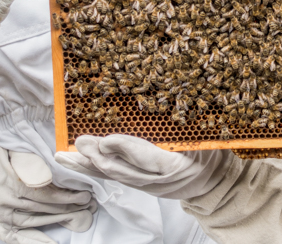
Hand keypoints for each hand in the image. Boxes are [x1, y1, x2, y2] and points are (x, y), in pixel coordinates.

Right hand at [0, 132, 94, 243]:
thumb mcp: (8, 150)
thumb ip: (29, 165)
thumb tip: (50, 180)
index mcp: (6, 183)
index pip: (44, 195)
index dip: (66, 197)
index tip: (84, 195)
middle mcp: (0, 203)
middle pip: (41, 210)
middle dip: (68, 209)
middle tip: (88, 206)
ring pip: (31, 223)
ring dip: (56, 222)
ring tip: (78, 219)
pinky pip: (13, 237)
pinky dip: (32, 242)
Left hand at [55, 135, 239, 200]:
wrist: (217, 185)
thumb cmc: (214, 155)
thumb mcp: (208, 138)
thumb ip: (190, 124)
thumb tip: (177, 96)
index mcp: (178, 166)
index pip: (148, 159)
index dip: (126, 149)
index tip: (107, 139)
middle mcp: (158, 181)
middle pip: (123, 171)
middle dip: (98, 157)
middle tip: (81, 143)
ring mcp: (148, 185)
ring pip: (113, 176)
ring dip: (88, 165)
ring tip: (64, 156)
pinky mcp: (141, 184)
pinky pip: (115, 176)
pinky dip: (94, 168)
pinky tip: (78, 162)